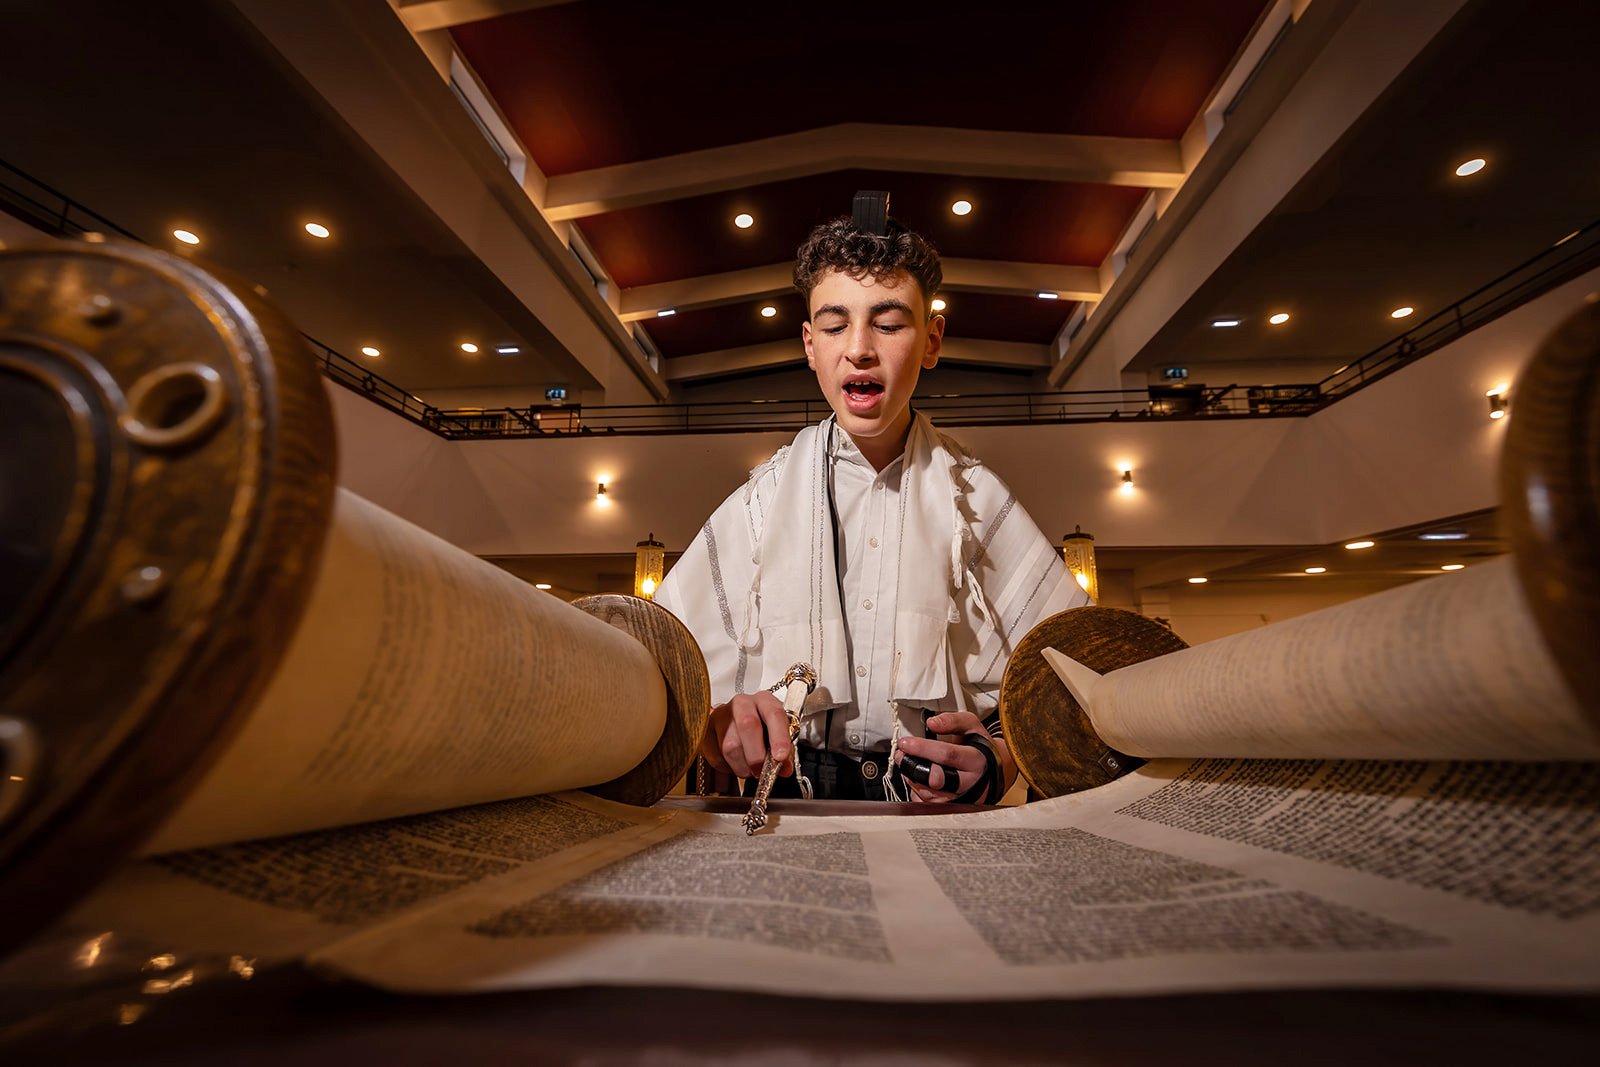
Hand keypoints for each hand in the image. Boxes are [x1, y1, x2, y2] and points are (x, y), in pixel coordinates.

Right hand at [701, 691, 794, 780]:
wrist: (734, 722)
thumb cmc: (761, 729)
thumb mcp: (776, 735)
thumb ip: (783, 751)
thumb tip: (784, 769)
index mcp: (764, 700)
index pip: (774, 714)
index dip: (779, 737)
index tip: (781, 757)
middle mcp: (742, 703)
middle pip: (748, 725)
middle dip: (757, 755)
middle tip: (762, 772)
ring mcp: (721, 714)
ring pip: (730, 746)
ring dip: (743, 766)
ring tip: (750, 770)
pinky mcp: (706, 729)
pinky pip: (716, 756)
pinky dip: (728, 767)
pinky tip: (736, 764)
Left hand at [894, 711, 1014, 802]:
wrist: (990, 773)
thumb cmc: (979, 749)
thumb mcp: (972, 727)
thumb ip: (952, 721)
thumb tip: (931, 723)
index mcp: (975, 760)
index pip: (947, 755)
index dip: (922, 748)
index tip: (905, 743)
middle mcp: (969, 783)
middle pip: (935, 779)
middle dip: (913, 766)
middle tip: (902, 754)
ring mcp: (959, 799)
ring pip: (927, 792)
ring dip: (912, 776)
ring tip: (910, 762)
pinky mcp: (949, 808)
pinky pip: (925, 802)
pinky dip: (916, 788)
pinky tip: (919, 777)